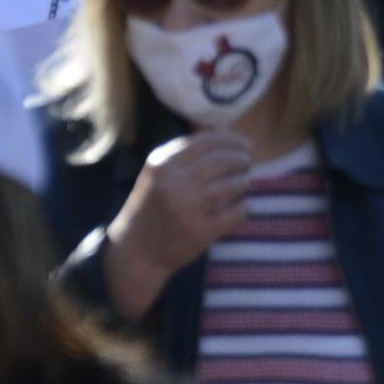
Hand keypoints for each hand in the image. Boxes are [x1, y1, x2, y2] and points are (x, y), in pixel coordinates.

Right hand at [103, 131, 252, 317]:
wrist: (136, 252)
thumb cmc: (151, 207)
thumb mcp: (157, 174)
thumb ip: (185, 153)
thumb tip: (226, 132)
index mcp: (162, 165)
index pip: (206, 141)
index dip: (230, 140)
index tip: (243, 145)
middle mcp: (174, 184)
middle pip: (222, 160)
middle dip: (242, 159)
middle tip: (247, 163)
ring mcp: (188, 209)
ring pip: (232, 185)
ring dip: (244, 181)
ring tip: (245, 182)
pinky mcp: (200, 233)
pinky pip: (235, 213)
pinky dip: (244, 207)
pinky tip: (242, 206)